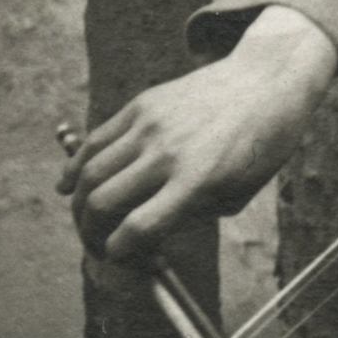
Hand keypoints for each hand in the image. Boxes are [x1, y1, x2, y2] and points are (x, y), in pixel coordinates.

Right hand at [57, 5, 336, 262]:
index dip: (119, 252)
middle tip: (98, 243)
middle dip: (91, 234)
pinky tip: (68, 185)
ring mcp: (150, 125)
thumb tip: (145, 237)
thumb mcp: (239, 192)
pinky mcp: (142, 104)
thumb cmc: (261, 144)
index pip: (138, 229)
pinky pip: (95, 140)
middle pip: (101, 204)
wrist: (268, 80)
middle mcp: (168, 153)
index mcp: (198, 180)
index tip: (118, 256)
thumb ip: (191, 216)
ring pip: (89, 173)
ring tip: (85, 219)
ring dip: (78, 205)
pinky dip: (75, 167)